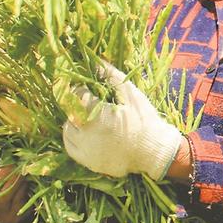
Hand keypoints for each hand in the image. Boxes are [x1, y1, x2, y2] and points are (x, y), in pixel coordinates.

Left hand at [62, 62, 183, 179]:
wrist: (154, 152)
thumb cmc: (145, 120)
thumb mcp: (131, 95)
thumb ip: (112, 77)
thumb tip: (97, 60)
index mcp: (100, 115)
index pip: (76, 95)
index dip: (80, 88)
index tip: (86, 87)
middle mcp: (89, 135)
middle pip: (69, 112)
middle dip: (76, 103)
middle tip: (88, 101)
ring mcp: (87, 150)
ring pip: (67, 129)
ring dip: (73, 120)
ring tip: (88, 117)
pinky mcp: (88, 162)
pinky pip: (70, 147)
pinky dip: (73, 137)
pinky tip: (85, 131)